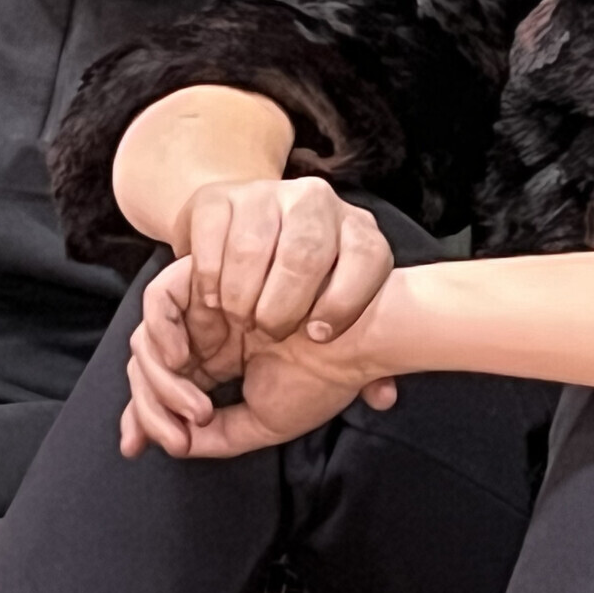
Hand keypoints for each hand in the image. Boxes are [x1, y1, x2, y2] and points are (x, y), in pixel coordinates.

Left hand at [120, 256, 398, 459]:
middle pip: (147, 361)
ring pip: (148, 335)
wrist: (355, 339)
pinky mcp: (215, 272)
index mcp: (221, 356)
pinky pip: (163, 296)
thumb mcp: (263, 421)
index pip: (163, 382)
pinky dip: (160, 330)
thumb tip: (173, 443)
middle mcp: (211, 329)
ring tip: (198, 408)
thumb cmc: (325, 377)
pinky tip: (184, 361)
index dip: (146, 414)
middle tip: (182, 434)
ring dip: (158, 378)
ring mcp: (212, 300)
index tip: (149, 444)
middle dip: (150, 403)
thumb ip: (218, 436)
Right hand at [175, 176, 389, 343]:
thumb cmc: (300, 292)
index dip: (345, 304)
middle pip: (306, 253)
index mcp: (358, 232)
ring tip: (239, 321)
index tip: (318, 336)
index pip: (368, 260)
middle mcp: (317, 202)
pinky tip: (213, 301)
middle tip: (269, 335)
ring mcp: (266, 194)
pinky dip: (209, 277)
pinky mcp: (217, 198)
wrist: (246, 231)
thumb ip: (365, 361)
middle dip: (284, 306)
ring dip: (242, 296)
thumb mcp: (337, 315)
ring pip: (253, 246)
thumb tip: (384, 398)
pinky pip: (211, 237)